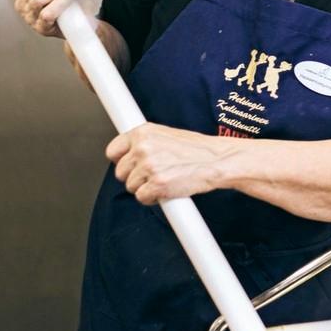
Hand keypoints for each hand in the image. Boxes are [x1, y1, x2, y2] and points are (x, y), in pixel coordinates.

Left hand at [106, 123, 231, 204]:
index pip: (113, 150)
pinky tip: (167, 189)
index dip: (121, 160)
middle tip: (154, 174)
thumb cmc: (198, 150)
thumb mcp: (168, 135)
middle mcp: (143, 147)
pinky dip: (153, 198)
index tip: (129, 164)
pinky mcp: (156, 184)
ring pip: (131, 187)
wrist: (218, 160)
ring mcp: (148, 166)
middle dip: (134, 177)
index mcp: (143, 132)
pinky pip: (142, 198)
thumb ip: (147, 143)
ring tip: (165, 179)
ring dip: (145, 188)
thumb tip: (130, 154)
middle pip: (120, 172)